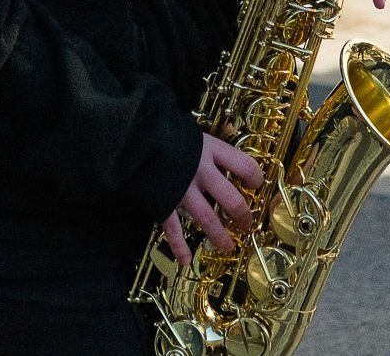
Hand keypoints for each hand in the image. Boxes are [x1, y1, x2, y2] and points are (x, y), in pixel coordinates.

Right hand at [159, 135, 263, 265]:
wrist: (133, 135)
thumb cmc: (164, 130)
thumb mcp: (193, 132)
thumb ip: (208, 148)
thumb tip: (222, 159)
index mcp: (211, 150)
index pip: (244, 166)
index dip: (255, 177)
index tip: (256, 184)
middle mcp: (201, 172)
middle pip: (231, 199)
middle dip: (243, 215)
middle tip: (247, 224)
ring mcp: (183, 190)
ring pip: (207, 219)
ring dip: (219, 236)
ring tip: (228, 247)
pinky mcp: (164, 202)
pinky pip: (173, 228)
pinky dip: (179, 246)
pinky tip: (185, 260)